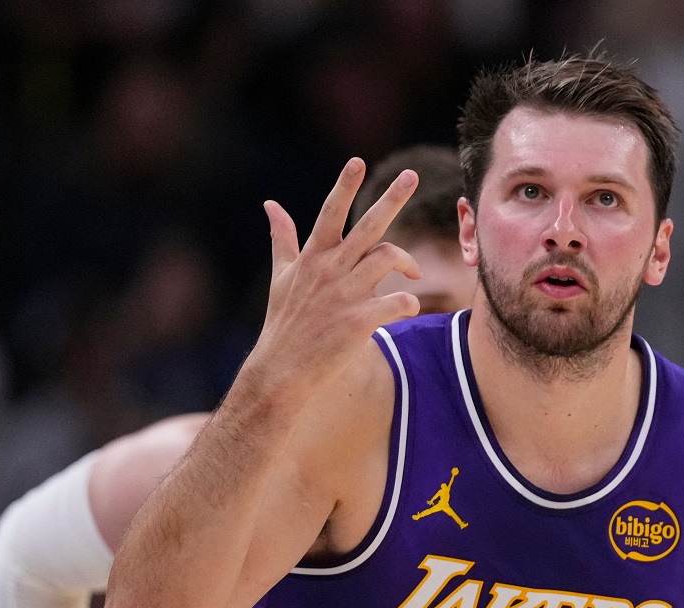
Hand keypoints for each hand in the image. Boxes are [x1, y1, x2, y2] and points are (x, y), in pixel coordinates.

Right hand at [249, 158, 421, 396]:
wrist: (281, 371)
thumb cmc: (284, 324)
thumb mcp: (281, 277)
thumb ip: (282, 239)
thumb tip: (270, 204)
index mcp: (313, 257)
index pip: (330, 213)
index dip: (344, 185)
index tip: (357, 161)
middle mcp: (330, 270)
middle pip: (368, 225)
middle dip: (391, 198)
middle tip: (411, 175)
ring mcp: (344, 295)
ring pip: (388, 258)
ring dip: (408, 262)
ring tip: (413, 274)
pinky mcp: (358, 322)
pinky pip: (397, 302)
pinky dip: (408, 302)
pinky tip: (408, 308)